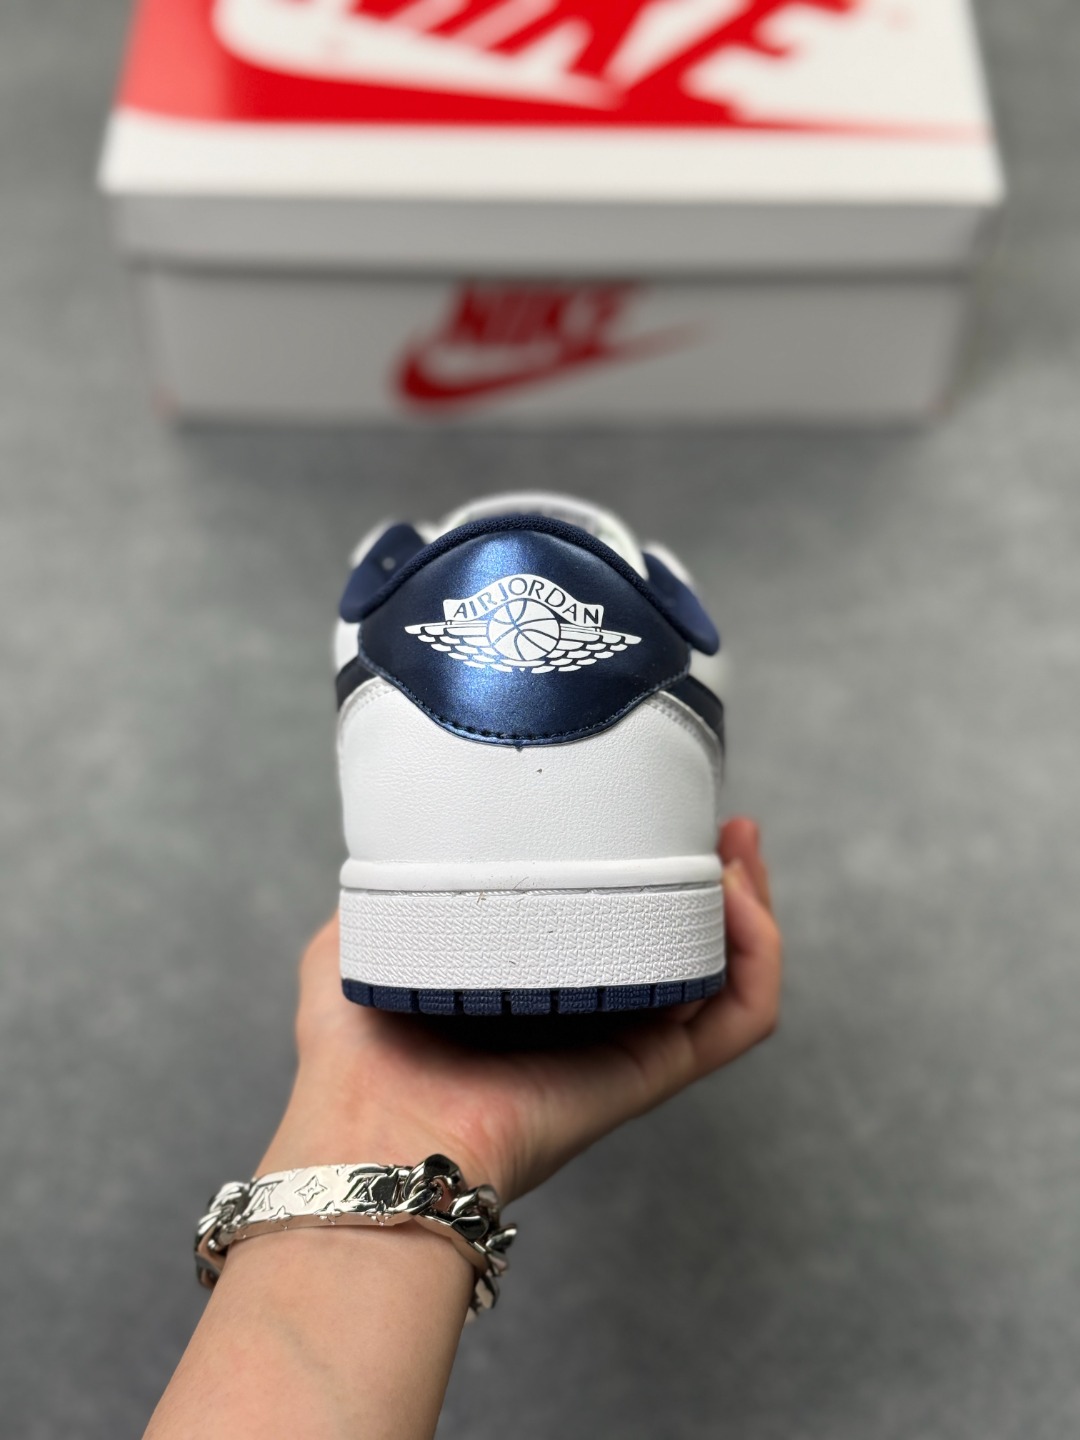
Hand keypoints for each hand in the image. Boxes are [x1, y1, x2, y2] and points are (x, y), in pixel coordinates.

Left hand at [260, 817, 780, 1201]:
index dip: (650, 864)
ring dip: (750, 907)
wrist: (371, 1134)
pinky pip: (739, 1018)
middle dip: (718, 878)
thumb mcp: (361, 935)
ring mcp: (630, 1043)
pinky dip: (760, 959)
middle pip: (688, 942)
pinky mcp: (653, 1073)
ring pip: (728, 974)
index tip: (656, 808)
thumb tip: (409, 832)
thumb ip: (389, 883)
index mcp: (538, 981)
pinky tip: (739, 902)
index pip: (618, 918)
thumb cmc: (353, 1053)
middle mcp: (594, 1012)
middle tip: (721, 824)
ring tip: (738, 850)